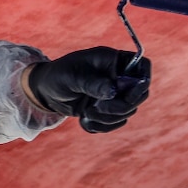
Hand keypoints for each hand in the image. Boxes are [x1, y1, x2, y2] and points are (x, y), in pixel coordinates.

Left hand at [26, 46, 150, 132]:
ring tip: (86, 112)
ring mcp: (115, 94)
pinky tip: (84, 121)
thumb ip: (92, 83)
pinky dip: (102, 126)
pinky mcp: (108, 109)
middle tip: (99, 107)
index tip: (127, 95)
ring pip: (128, 111)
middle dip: (121, 106)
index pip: (143, 67)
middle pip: (140, 94)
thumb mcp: (71, 77)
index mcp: (113, 61)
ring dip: (108, 118)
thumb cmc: (57, 76)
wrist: (45, 91)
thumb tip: (112, 91)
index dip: (142, 82)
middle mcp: (118, 77)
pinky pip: (116, 122)